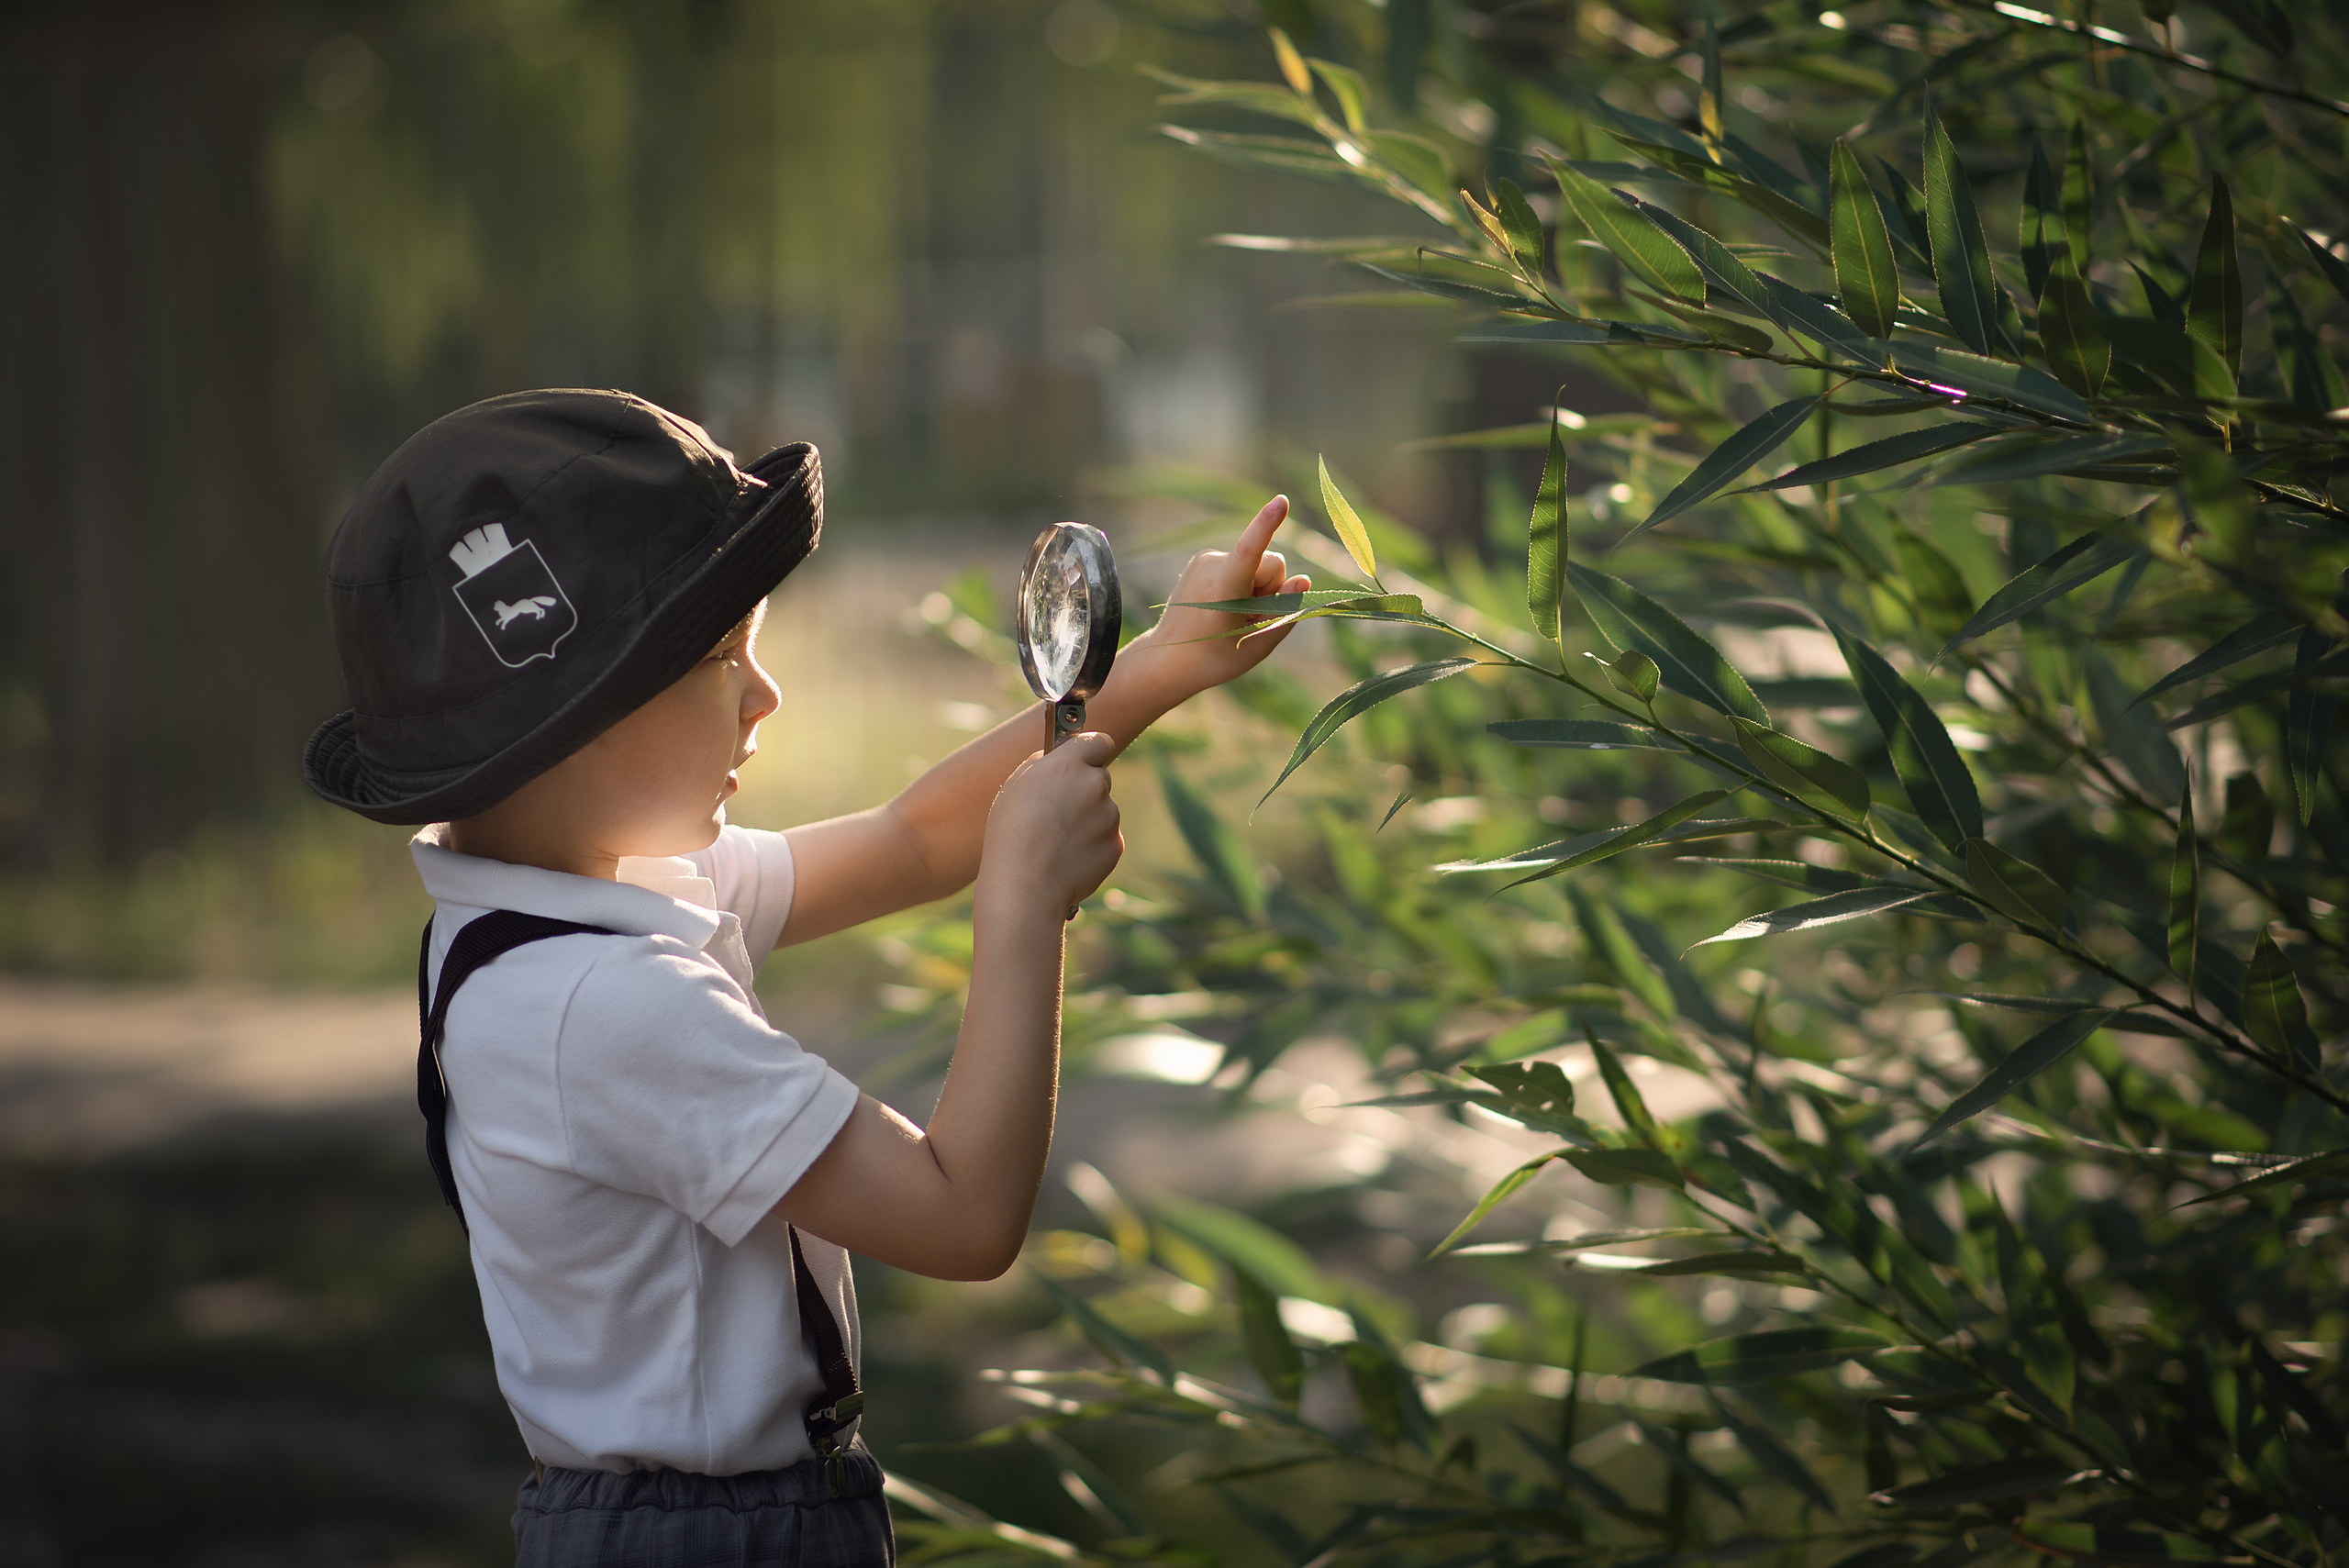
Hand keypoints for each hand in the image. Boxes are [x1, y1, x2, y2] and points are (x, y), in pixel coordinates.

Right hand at [977, 732, 1122, 914]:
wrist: (1025, 885)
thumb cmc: (1010, 835)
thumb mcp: (1015, 787)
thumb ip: (1042, 766)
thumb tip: (1059, 761)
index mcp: (1068, 764)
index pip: (1099, 741)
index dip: (1091, 751)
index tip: (1085, 759)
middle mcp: (1095, 785)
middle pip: (1099, 778)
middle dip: (1085, 790)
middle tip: (1058, 812)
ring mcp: (1110, 816)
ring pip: (1102, 811)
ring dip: (1086, 821)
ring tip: (1055, 842)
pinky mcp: (1116, 845)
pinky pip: (1105, 839)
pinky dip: (1091, 847)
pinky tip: (1066, 858)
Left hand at [1119, 496, 1310, 705]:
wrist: (1167, 660)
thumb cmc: (1215, 658)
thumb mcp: (1258, 644)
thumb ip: (1286, 612)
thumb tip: (1303, 580)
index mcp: (1224, 587)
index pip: (1251, 549)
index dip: (1267, 525)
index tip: (1280, 501)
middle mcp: (1212, 564)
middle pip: (1271, 563)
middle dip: (1271, 588)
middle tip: (1249, 619)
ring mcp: (1204, 559)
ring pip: (1258, 563)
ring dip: (1256, 588)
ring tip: (1233, 615)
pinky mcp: (1202, 559)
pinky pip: (1241, 564)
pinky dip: (1241, 584)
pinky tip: (1223, 606)